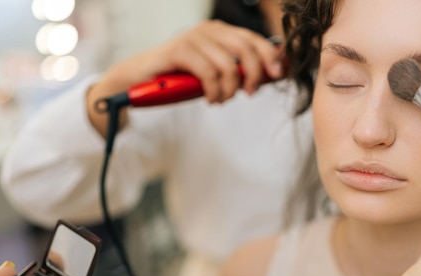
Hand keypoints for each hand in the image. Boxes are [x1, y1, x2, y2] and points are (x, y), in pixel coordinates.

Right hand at [87, 20, 283, 134]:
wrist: (141, 79)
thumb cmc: (180, 78)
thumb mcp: (214, 74)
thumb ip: (238, 71)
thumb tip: (270, 75)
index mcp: (221, 32)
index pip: (255, 39)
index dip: (271, 56)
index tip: (279, 74)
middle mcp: (209, 30)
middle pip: (246, 49)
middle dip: (255, 75)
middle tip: (250, 93)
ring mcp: (193, 38)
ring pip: (228, 66)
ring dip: (229, 90)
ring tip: (220, 100)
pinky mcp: (179, 51)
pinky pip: (208, 73)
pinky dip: (214, 91)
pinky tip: (210, 99)